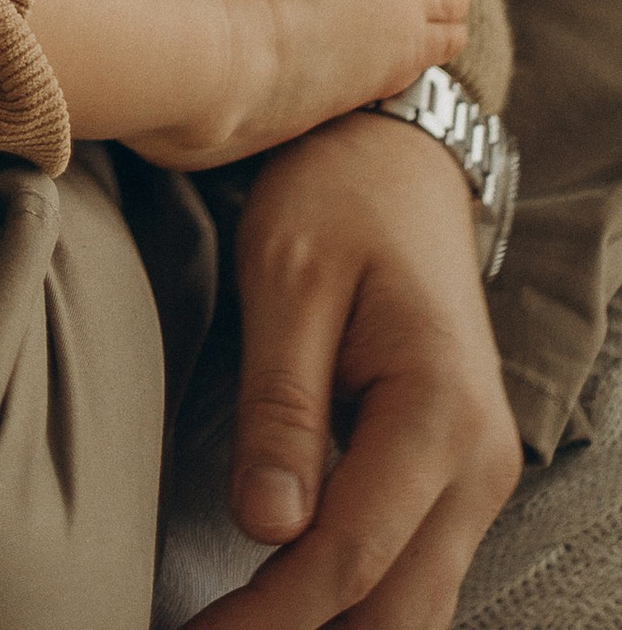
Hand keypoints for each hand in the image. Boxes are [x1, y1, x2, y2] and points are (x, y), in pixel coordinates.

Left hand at [197, 114, 521, 623]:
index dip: (273, 614)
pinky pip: (416, 571)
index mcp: (439, 411)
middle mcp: (480, 461)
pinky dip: (358, 605)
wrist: (399, 162)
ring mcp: (480, 476)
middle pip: (396, 607)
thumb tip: (267, 528)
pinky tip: (289, 608)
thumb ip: (281, 406)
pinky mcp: (458, 478)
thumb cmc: (335, 200)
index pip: (352, 555)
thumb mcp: (288, 278)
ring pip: (415, 605)